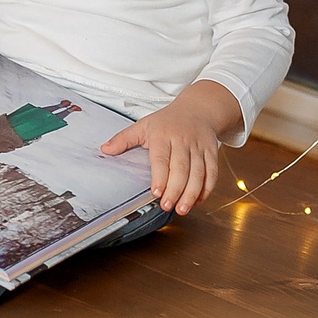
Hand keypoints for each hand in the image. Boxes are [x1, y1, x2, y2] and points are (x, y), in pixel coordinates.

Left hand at [101, 80, 242, 212]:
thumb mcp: (144, 124)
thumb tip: (105, 150)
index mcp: (164, 134)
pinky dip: (207, 188)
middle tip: (167, 206)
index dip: (160, 176)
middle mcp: (183, 140)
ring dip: (192, 192)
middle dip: (175, 189)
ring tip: (183, 208)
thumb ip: (124, 138)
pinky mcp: (212, 152)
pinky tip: (198, 200)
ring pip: (199, 172)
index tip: (156, 192)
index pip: (162, 158)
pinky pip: (212, 172)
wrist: (198, 108)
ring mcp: (199, 147)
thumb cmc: (168, 120)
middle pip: (181, 168)